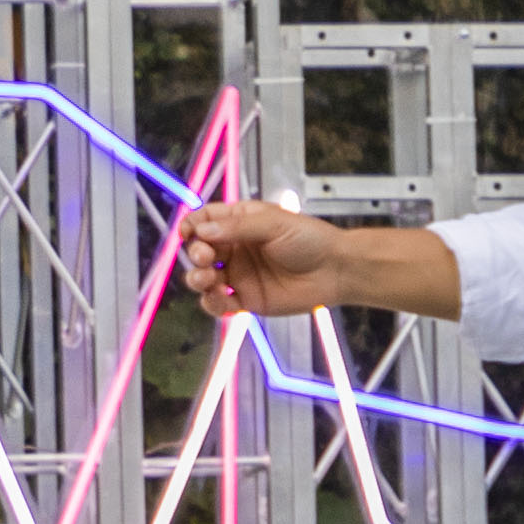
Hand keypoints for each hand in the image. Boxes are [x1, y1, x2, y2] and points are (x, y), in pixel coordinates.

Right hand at [181, 201, 361, 316]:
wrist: (336, 270)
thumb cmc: (309, 239)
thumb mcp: (274, 224)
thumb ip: (237, 227)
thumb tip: (201, 231)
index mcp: (240, 222)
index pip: (205, 220)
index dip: (192, 225)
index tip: (187, 233)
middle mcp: (235, 248)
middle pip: (200, 250)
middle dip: (195, 254)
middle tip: (205, 257)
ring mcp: (239, 275)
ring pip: (204, 279)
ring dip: (197, 279)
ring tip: (206, 279)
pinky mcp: (246, 300)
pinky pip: (218, 303)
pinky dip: (211, 303)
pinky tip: (220, 298)